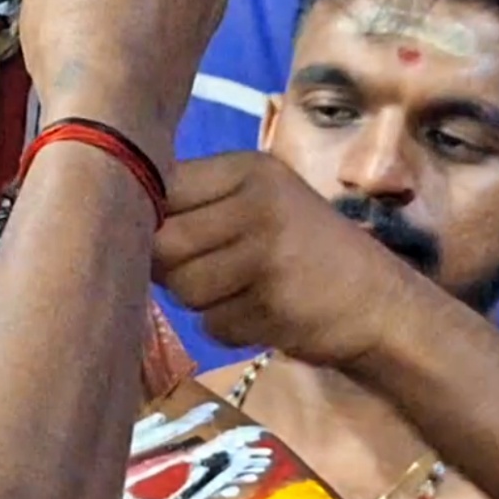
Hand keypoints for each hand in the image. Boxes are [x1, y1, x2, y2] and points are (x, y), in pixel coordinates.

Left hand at [154, 152, 421, 368]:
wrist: (383, 305)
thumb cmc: (302, 252)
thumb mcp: (258, 206)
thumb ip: (196, 207)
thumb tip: (114, 222)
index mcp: (247, 170)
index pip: (159, 186)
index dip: (147, 219)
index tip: (164, 237)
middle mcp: (257, 203)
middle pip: (162, 243)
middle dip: (170, 269)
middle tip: (206, 272)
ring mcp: (268, 254)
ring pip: (182, 288)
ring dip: (203, 301)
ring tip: (242, 290)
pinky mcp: (275, 304)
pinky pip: (212, 324)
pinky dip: (229, 328)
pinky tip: (265, 312)